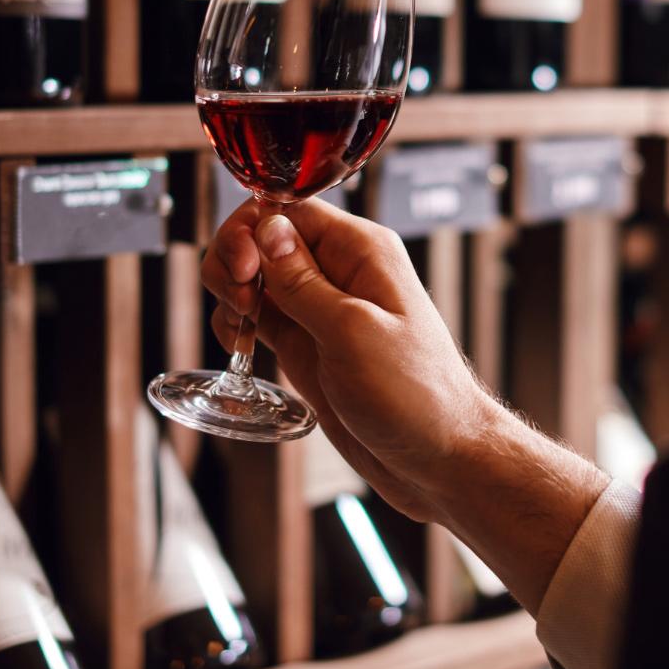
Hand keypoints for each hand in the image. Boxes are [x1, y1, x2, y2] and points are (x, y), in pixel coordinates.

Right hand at [202, 198, 501, 521]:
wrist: (437, 458)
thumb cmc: (416, 396)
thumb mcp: (353, 333)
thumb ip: (303, 281)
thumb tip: (267, 228)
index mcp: (362, 252)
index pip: (289, 210)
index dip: (252, 229)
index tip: (242, 269)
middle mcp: (340, 272)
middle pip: (264, 237)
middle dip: (235, 259)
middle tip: (239, 300)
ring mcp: (320, 309)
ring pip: (255, 276)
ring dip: (231, 291)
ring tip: (239, 326)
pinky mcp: (307, 344)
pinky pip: (258, 316)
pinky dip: (236, 323)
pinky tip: (237, 344)